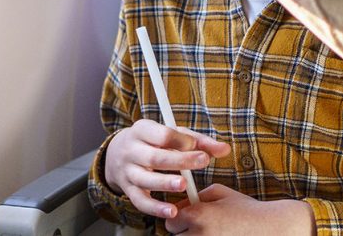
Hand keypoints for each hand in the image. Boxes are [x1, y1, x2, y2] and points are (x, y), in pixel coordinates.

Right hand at [105, 119, 229, 218]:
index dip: (180, 140)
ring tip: (183, 186)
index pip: (162, 134)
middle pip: (155, 157)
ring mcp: (128, 171)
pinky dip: (155, 208)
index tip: (195, 144)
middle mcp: (132, 150)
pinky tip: (172, 212)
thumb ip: (199, 141)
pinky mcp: (128, 190)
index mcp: (142, 130)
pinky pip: (140, 202)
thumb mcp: (172, 134)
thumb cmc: (153, 141)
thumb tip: (225, 149)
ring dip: (165, 183)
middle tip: (203, 161)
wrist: (117, 154)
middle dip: (180, 160)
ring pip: (145, 179)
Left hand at [164, 184, 313, 235]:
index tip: (187, 218)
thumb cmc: (245, 209)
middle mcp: (199, 235)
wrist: (269, 228)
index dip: (178, 219)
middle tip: (203, 227)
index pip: (170, 222)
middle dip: (185, 232)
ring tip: (214, 233)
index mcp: (198, 215)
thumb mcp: (221, 193)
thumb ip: (198, 196)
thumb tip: (181, 204)